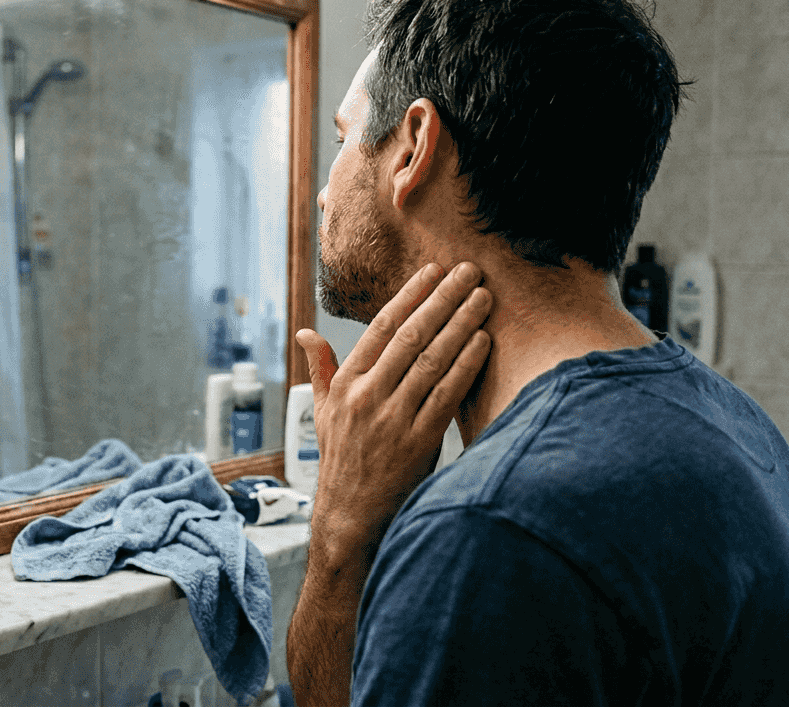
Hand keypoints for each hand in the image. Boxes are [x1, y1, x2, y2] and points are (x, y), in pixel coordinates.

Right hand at [297, 261, 491, 552]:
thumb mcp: (322, 411)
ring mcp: (393, 419)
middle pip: (411, 336)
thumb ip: (320, 369)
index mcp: (346, 384)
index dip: (409, 296)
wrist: (350, 515)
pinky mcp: (419, 442)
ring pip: (432, 359)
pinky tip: (483, 341)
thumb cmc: (342, 459)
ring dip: (461, 324)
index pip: (381, 327)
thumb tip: (305, 333)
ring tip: (482, 298)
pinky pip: (447, 394)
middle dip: (443, 299)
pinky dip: (466, 364)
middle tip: (468, 271)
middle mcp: (367, 397)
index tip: (433, 272)